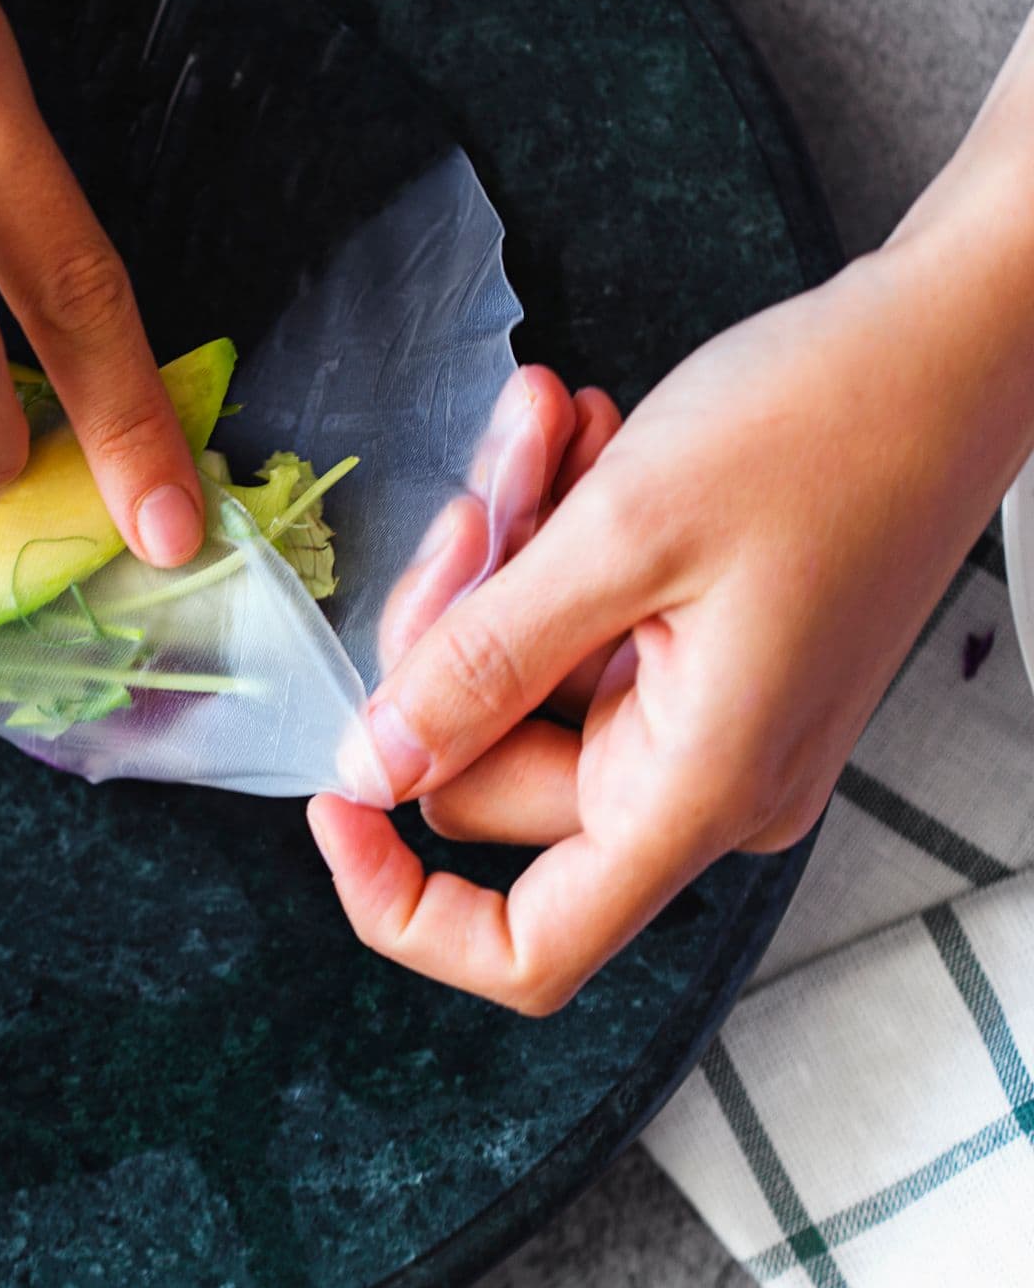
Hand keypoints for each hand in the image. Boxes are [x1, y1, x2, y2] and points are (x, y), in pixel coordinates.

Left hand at [308, 26, 1033, 1010]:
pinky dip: (555, 534)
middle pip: (486, 770)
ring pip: (517, 676)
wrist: (957, 337)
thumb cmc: (825, 426)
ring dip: (506, 549)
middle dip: (453, 625)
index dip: (401, 903)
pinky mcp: (704, 649)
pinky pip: (575, 622)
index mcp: (695, 794)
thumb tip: (372, 767)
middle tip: (479, 501)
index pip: (526, 950)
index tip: (329, 795)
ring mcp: (706, 715)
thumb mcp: (618, 536)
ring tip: (544, 427)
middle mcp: (703, 781)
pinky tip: (579, 436)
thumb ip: (479, 663)